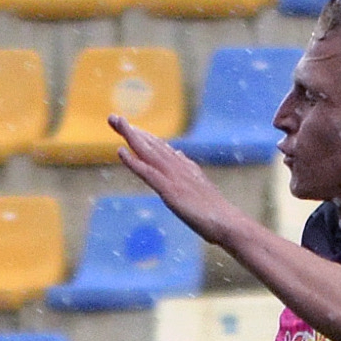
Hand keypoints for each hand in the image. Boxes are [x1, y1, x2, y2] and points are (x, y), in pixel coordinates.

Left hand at [111, 119, 255, 250]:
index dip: (144, 137)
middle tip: (113, 118)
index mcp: (184, 167)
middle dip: (132, 131)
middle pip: (151, 145)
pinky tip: (120, 151)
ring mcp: (173, 177)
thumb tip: (178, 154)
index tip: (129, 127)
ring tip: (115, 122)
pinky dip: (133, 161)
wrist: (227, 222)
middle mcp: (178, 167)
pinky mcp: (170, 190)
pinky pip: (147, 172)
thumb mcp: (199, 185)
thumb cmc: (215, 211)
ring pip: (148, 152)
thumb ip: (187, 169)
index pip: (161, 148)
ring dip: (130, 137)